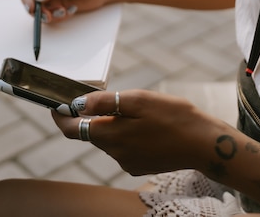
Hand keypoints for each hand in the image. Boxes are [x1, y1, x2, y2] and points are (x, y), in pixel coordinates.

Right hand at [17, 0, 112, 23]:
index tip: (31, 7)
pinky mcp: (57, 6)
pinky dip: (58, 17)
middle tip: (48, 16)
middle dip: (38, 10)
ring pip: (40, 11)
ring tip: (64, 12)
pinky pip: (51, 16)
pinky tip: (71, 11)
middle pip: (30, 0)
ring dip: (49, 15)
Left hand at [52, 89, 217, 174]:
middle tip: (104, 95)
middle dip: (92, 115)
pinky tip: (147, 123)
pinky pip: (124, 146)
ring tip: (136, 107)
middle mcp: (116, 154)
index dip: (60, 117)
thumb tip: (77, 103)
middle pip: (92, 132)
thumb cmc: (173, 116)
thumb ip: (105, 103)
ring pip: (110, 138)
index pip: (72, 130)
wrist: (204, 143)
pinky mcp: (141, 164)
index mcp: (111, 136)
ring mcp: (129, 162)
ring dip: (113, 122)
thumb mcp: (137, 100)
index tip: (55, 104)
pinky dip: (127, 132)